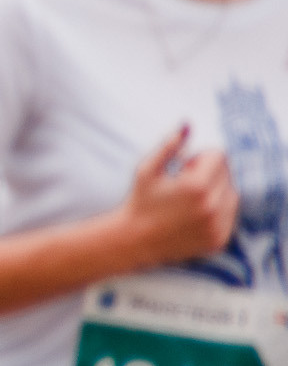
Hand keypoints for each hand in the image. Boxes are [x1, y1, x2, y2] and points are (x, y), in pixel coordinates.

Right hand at [117, 127, 238, 269]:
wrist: (134, 241)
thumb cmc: (139, 202)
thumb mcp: (147, 170)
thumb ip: (169, 145)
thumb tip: (187, 124)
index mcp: (196, 186)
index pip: (219, 156)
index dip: (199, 158)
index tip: (183, 168)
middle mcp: (211, 207)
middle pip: (227, 174)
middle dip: (209, 174)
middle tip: (183, 185)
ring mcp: (217, 225)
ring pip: (232, 195)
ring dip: (216, 192)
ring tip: (190, 200)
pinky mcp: (219, 239)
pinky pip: (230, 216)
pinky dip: (217, 212)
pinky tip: (194, 215)